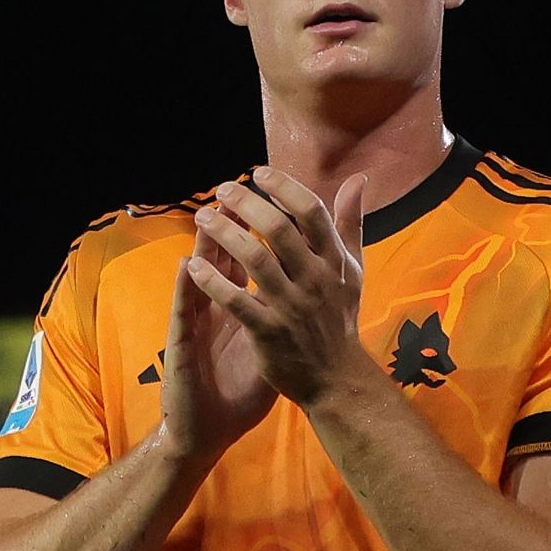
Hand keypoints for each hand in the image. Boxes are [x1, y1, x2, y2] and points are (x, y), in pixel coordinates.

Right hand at [157, 215, 277, 468]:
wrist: (210, 429)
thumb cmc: (240, 387)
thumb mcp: (274, 345)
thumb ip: (294, 311)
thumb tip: (324, 288)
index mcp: (238, 303)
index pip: (248, 257)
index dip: (261, 232)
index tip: (277, 203)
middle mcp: (215, 306)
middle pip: (222, 256)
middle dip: (232, 225)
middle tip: (238, 191)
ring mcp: (197, 323)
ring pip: (199, 275)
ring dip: (204, 246)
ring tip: (209, 213)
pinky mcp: (182, 345)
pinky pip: (184, 312)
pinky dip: (188, 288)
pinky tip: (188, 266)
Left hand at [186, 167, 369, 406]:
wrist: (336, 377)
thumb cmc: (340, 317)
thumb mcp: (352, 268)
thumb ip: (351, 223)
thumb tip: (358, 179)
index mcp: (334, 261)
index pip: (311, 212)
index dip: (284, 188)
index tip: (258, 173)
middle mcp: (316, 280)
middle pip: (279, 231)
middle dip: (247, 204)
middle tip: (222, 190)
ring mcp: (293, 307)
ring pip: (255, 261)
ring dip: (225, 235)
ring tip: (202, 218)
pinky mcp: (270, 333)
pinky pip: (237, 302)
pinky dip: (213, 282)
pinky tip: (193, 265)